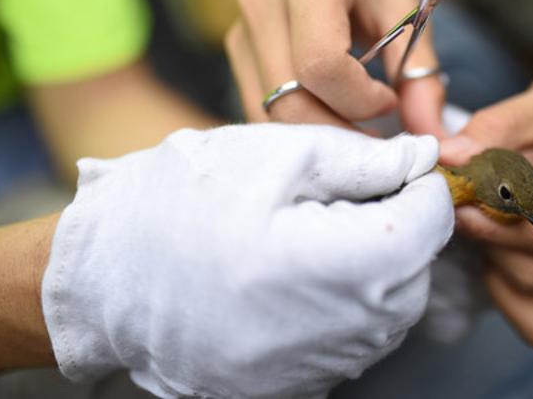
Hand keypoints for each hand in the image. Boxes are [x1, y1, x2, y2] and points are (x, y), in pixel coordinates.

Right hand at [41, 124, 452, 397]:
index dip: (420, 183)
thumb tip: (422, 158)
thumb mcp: (274, 156)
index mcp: (346, 269)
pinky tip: (293, 272)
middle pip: (416, 266)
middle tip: (337, 194)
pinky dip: (344, 298)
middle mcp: (348, 334)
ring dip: (371, 261)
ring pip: (390, 304)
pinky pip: (354, 335)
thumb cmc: (179, 205)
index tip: (395, 163)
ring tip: (306, 232)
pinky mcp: (301, 385)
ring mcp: (325, 368)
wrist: (102, 281)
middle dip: (395, 222)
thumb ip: (362, 159)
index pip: (430, 222)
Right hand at [225, 0, 445, 136]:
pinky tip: (330, 120)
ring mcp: (241, 31)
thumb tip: (437, 141)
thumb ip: (421, 72)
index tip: (389, 99)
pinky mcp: (236, 57)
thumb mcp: (405, 7)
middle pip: (292, 101)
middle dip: (341, 133)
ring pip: (273, 116)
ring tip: (356, 127)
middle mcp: (262, 0)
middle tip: (376, 134)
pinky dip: (301, 132)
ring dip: (321, 137)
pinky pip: (263, 114)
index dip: (360, 100)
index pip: (322, 64)